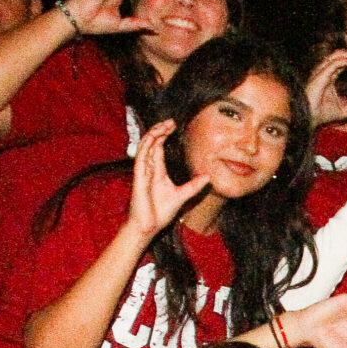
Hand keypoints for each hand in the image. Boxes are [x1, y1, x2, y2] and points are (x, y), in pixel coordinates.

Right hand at [122, 120, 207, 238]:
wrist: (149, 226)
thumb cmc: (160, 212)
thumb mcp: (182, 195)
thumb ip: (194, 186)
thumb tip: (207, 177)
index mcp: (157, 171)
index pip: (158, 147)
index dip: (164, 134)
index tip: (174, 125)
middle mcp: (148, 168)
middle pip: (151, 143)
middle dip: (160, 130)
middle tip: (171, 121)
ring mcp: (142, 172)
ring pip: (145, 146)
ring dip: (153, 134)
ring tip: (164, 125)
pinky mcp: (139, 177)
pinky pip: (140, 158)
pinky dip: (146, 146)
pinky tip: (154, 137)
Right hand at [307, 49, 346, 124]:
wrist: (310, 118)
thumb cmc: (322, 114)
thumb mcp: (344, 111)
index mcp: (328, 77)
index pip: (342, 62)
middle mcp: (324, 71)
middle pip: (340, 55)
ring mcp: (322, 71)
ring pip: (338, 55)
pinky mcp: (322, 73)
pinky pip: (337, 62)